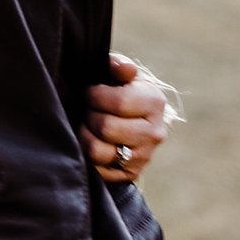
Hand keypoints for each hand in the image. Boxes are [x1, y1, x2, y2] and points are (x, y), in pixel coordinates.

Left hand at [83, 52, 172, 182]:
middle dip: (89, 115)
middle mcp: (154, 132)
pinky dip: (88, 157)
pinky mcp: (131, 173)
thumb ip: (118, 66)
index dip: (95, 95)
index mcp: (154, 102)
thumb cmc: (116, 89)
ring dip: (85, 136)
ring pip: (99, 151)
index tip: (90, 92)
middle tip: (88, 110)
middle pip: (106, 128)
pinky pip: (98, 170)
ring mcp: (144, 155)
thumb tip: (124, 69)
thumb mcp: (118, 72)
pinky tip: (91, 142)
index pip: (120, 102)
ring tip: (87, 126)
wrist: (126, 119)